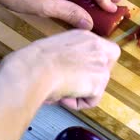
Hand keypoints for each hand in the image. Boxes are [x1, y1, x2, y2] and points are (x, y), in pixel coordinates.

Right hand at [0, 30, 119, 109]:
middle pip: (107, 67)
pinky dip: (78, 103)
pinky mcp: (99, 83)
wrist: (34, 69)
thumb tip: (69, 69)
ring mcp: (101, 64)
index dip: (93, 63)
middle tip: (72, 83)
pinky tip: (64, 96)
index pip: (103, 50)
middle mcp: (97, 47)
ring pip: (98, 85)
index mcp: (84, 35)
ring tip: (61, 89)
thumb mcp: (55, 47)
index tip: (78, 71)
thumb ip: (70, 54)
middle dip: (92, 78)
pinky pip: (92, 100)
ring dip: (82, 91)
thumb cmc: (33, 60)